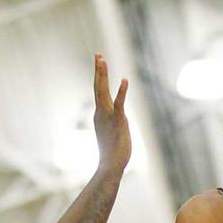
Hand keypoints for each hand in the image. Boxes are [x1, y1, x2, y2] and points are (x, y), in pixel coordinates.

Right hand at [93, 54, 130, 173]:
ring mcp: (108, 116)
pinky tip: (124, 80)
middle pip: (98, 87)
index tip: (99, 63)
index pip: (98, 93)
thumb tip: (113, 128)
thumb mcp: (110, 137)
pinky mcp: (119, 120)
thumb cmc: (112, 155)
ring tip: (102, 60)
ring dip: (102, 75)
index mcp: (99, 116)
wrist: (110, 166)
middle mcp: (101, 113)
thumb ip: (111, 128)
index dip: (99, 77)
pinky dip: (122, 91)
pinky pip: (120, 103)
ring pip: (103, 91)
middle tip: (97, 55)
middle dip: (98, 71)